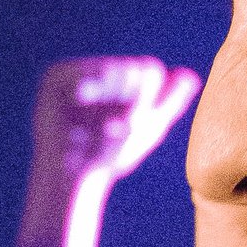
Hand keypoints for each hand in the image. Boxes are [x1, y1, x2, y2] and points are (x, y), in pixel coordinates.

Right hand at [29, 57, 200, 205]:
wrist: (74, 178)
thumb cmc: (109, 156)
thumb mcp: (146, 130)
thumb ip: (170, 102)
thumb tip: (191, 77)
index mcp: (118, 76)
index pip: (149, 69)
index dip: (149, 100)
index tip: (133, 125)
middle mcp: (96, 68)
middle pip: (135, 68)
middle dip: (134, 103)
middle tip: (114, 129)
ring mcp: (74, 71)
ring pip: (115, 71)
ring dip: (116, 104)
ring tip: (101, 126)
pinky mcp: (55, 78)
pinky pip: (85, 74)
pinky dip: (93, 95)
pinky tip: (85, 111)